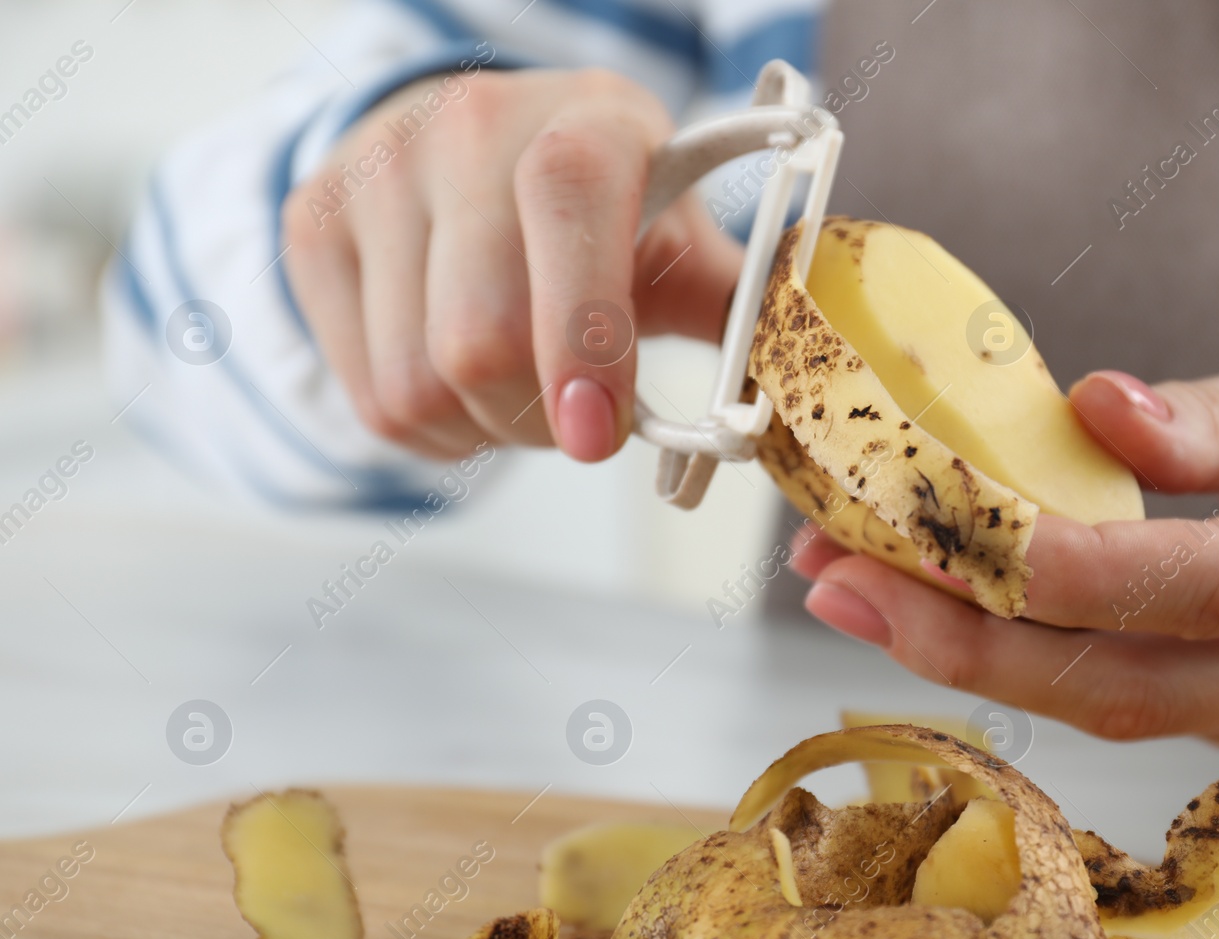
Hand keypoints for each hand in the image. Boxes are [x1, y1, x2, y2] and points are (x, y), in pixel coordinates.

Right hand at [283, 67, 741, 461]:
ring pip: (417, 385)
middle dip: (540, 420)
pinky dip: (432, 429)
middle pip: (476, 337)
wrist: (474, 143)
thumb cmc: (600, 206)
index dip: (584, 331)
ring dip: (486, 432)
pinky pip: (369, 397)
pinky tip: (463, 384)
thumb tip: (798, 361)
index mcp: (582, 119)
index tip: (602, 433)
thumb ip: (733, 299)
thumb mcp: (673, 230)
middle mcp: (465, 128)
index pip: (568, 203)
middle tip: (580, 420)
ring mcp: (374, 173)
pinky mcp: (313, 225)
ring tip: (523, 392)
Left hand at [792, 337, 1218, 754]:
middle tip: (839, 588)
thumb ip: (1212, 416)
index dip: (1072, 574)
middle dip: (970, 643)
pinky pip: (1119, 705)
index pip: (1206, 586)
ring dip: (970, 654)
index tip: (945, 539)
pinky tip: (931, 610)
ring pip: (1110, 708)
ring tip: (848, 590)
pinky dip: (1018, 661)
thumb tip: (1097, 413)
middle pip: (1132, 685)